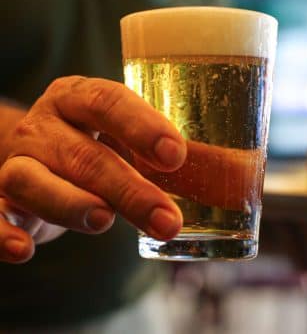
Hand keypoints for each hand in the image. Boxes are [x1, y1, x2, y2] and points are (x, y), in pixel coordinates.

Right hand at [0, 76, 186, 263]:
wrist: (38, 150)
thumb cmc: (95, 142)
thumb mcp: (129, 139)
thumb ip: (177, 159)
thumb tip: (241, 178)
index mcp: (78, 97)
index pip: (108, 102)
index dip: (141, 126)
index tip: (175, 155)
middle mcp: (44, 124)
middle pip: (81, 152)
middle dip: (127, 188)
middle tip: (166, 218)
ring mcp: (17, 160)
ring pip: (30, 179)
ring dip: (70, 203)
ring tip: (105, 221)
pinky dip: (1, 232)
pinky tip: (24, 251)